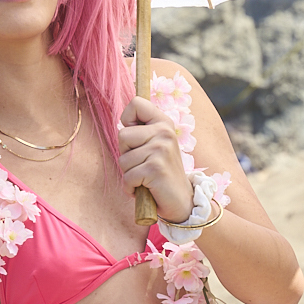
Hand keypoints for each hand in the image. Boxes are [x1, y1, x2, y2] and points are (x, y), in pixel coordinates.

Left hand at [118, 96, 192, 222]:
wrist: (181, 200)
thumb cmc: (160, 173)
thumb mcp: (154, 145)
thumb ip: (141, 131)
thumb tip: (121, 120)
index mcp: (164, 122)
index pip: (136, 103)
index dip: (127, 120)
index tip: (136, 138)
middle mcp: (164, 132)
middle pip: (122, 135)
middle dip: (126, 154)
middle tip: (144, 164)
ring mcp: (161, 149)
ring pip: (123, 159)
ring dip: (129, 174)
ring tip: (146, 177)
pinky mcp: (155, 168)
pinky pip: (127, 177)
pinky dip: (131, 187)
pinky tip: (145, 188)